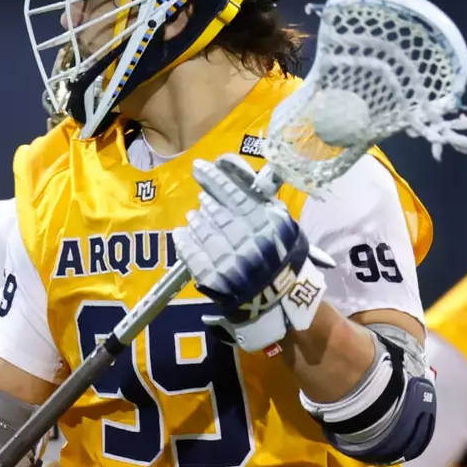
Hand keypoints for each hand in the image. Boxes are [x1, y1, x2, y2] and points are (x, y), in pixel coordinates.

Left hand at [172, 154, 330, 351]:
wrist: (283, 299)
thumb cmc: (284, 257)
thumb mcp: (283, 223)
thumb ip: (262, 199)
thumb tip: (236, 171)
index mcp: (265, 223)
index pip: (233, 193)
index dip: (213, 178)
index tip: (199, 168)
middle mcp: (246, 239)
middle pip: (216, 212)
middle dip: (206, 203)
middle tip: (203, 200)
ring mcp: (229, 260)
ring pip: (203, 231)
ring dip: (196, 220)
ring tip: (194, 217)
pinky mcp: (215, 279)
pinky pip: (192, 255)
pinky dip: (184, 241)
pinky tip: (181, 233)